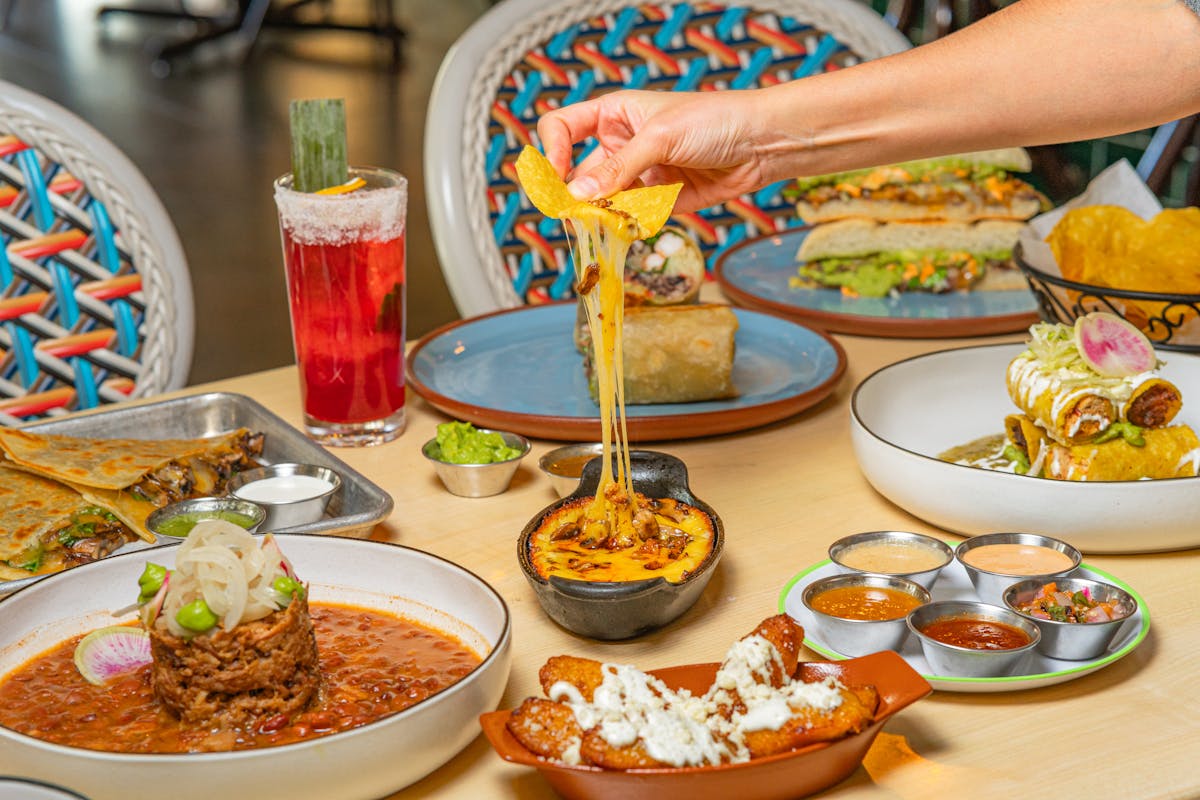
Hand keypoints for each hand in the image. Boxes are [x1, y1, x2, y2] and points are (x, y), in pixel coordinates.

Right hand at [537, 89, 772, 212]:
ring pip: (604, 201)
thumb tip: (577, 194)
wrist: (761, 143)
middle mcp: (621, 144)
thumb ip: (619, 168)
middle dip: (576, 195)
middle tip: (574, 216)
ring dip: (600, 215)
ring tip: (603, 226)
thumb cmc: (714, 120)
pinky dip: (626, 226)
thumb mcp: (660, 138)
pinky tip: (629, 229)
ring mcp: (639, 174)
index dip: (552, 150)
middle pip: (579, 173)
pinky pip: (631, 217)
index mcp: (613, 114)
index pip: (562, 128)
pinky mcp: (659, 200)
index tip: (556, 174)